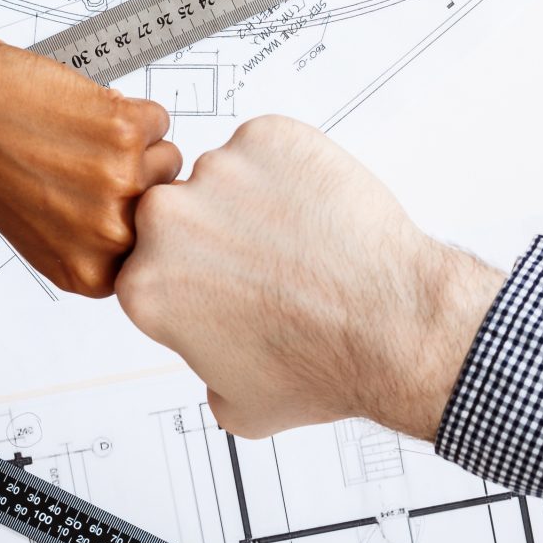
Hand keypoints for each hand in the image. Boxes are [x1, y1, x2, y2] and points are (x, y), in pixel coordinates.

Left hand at [0, 0, 178, 295]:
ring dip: (131, 141)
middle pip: (166, 205)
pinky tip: (76, 112)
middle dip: (135, 178)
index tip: (97, 201)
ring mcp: (120, 185)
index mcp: (89, 273)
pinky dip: (124, 106)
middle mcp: (107, 239)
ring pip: (168, 158)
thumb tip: (153, 222)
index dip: (128, 217)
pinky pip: (156, 117)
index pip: (151, 253)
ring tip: (73, 137)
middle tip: (79, 164)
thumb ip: (93, 241)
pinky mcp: (124, 131)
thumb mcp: (37, 230)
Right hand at [117, 117, 502, 438]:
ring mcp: (219, 172)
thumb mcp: (235, 404)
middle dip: (214, 237)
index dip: (190, 280)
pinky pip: (268, 148)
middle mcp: (168, 222)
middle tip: (267, 264)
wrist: (396, 326)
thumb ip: (200, 362)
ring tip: (303, 243)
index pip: (151, 267)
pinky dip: (291, 170)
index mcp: (146, 284)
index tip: (220, 288)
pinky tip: (320, 213)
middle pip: (178, 215)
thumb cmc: (323, 366)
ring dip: (254, 202)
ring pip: (226, 178)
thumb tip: (206, 345)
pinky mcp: (267, 137)